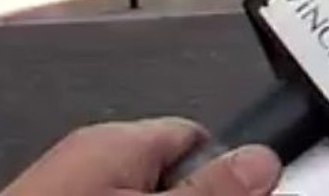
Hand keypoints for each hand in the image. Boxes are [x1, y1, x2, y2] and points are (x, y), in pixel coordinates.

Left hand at [0, 117, 281, 195]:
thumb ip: (210, 189)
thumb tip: (261, 161)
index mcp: (118, 140)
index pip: (198, 137)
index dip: (226, 173)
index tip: (246, 194)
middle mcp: (90, 157)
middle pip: (171, 172)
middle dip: (194, 194)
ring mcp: (67, 185)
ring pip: (139, 189)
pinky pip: (103, 195)